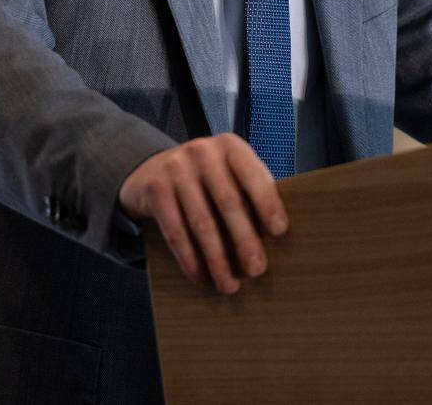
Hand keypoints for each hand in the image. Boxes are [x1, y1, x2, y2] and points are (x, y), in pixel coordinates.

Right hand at [116, 134, 287, 294]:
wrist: (151, 171)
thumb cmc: (206, 179)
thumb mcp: (228, 172)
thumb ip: (250, 191)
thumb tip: (277, 238)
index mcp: (230, 146)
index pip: (253, 174)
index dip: (267, 202)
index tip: (279, 231)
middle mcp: (202, 152)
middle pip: (228, 202)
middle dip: (244, 240)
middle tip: (257, 269)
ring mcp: (175, 169)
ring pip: (201, 222)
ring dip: (217, 259)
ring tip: (229, 285)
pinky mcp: (155, 189)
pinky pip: (175, 232)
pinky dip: (189, 259)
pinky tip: (201, 277)